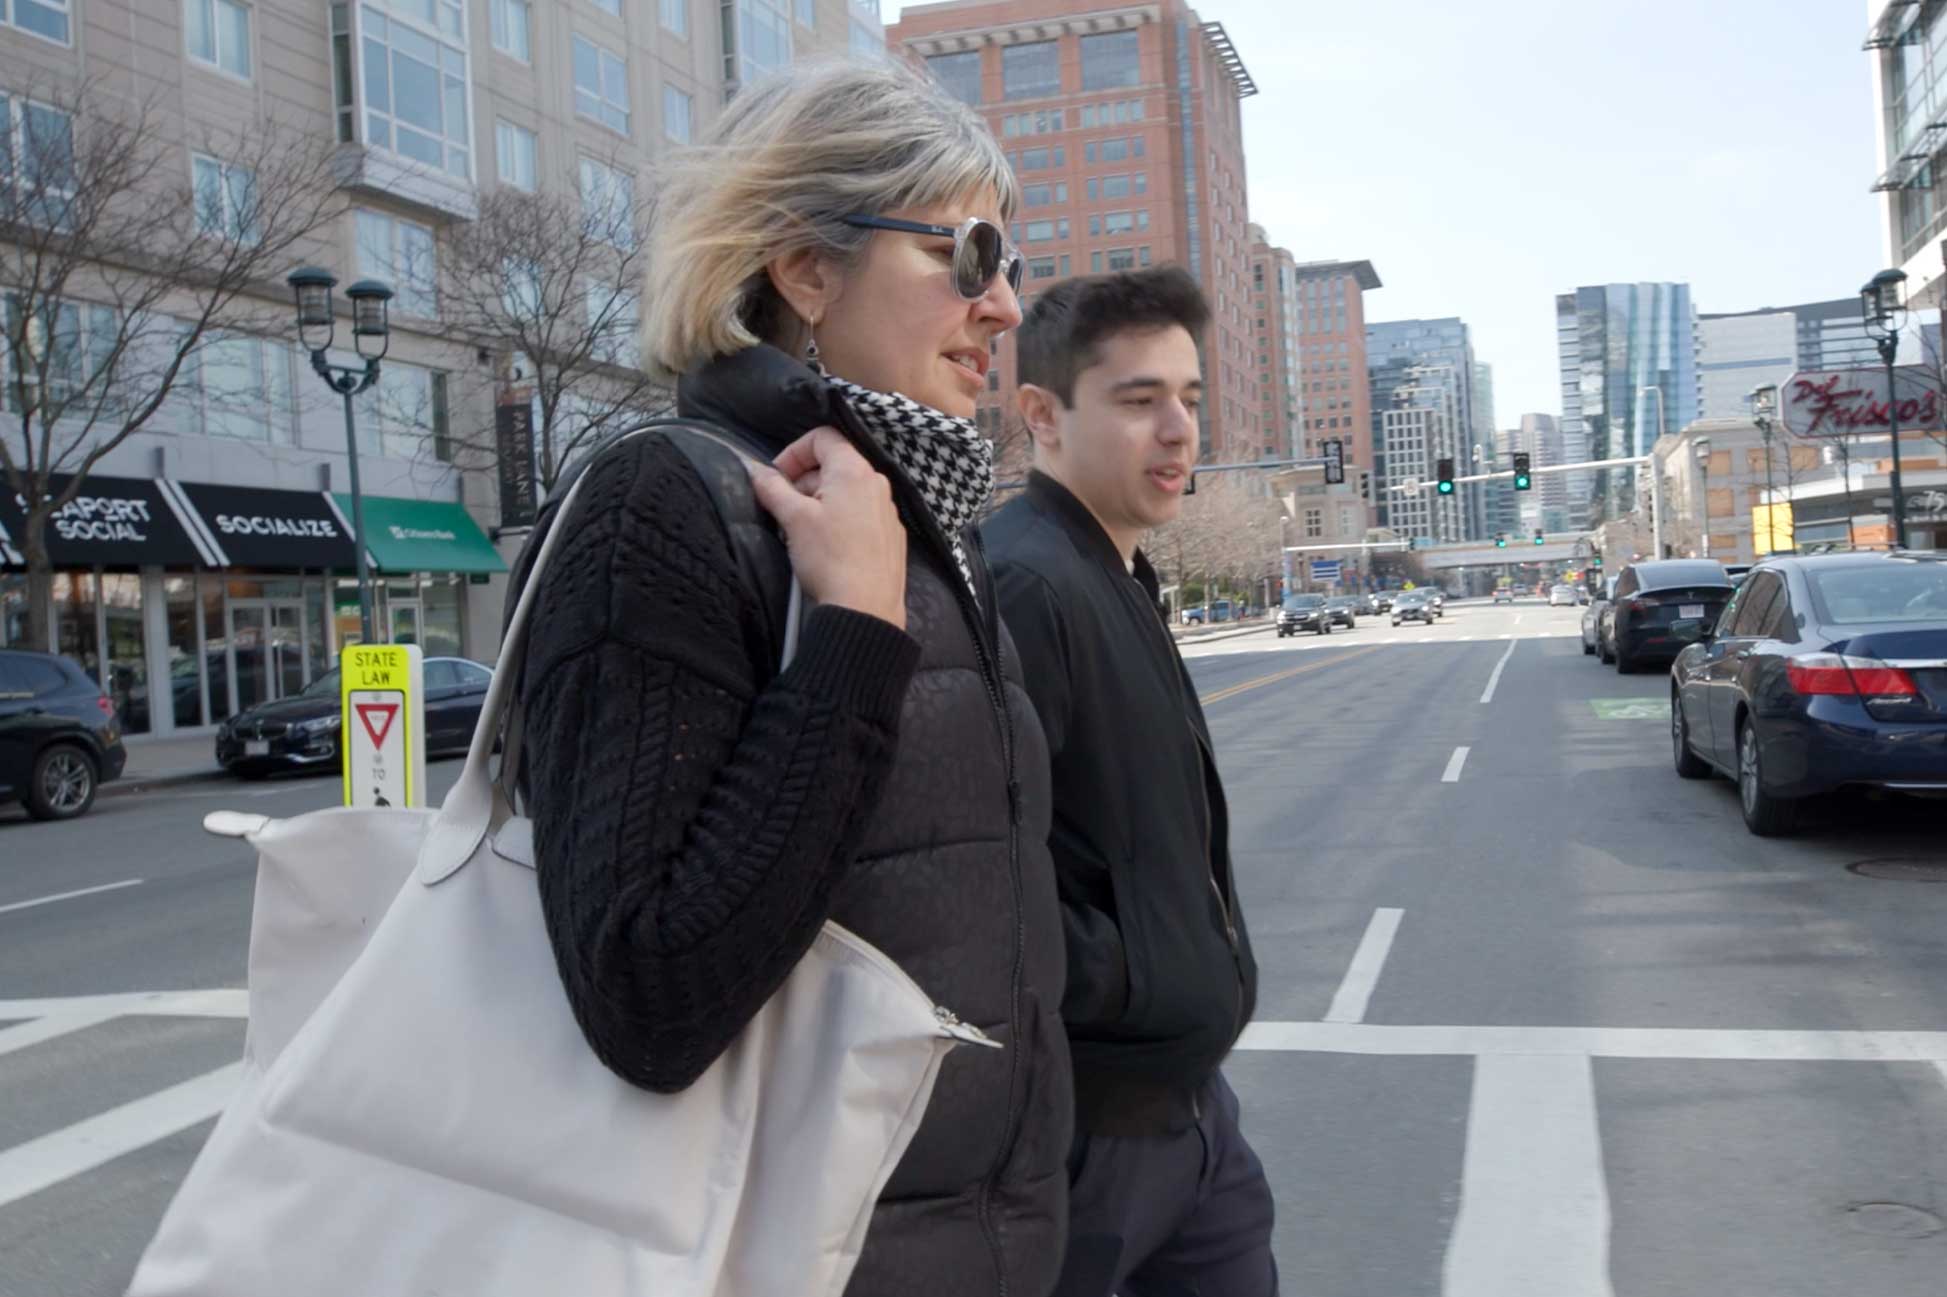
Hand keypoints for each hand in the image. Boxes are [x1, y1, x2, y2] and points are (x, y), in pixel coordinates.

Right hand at [748, 426, 908, 629]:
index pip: (823, 437)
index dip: (794, 452)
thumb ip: (772, 487)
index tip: (777, 477)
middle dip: (803, 482)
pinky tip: (826, 548)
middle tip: (783, 509)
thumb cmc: (830, 558)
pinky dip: (839, 520)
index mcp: (854, 471)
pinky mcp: (891, 536)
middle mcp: (877, 484)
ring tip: (801, 532)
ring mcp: (888, 511)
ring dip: (819, 502)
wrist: (865, 609)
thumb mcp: (793, 519)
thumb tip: (754, 469)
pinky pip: (861, 515)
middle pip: (834, 465)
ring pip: (846, 492)